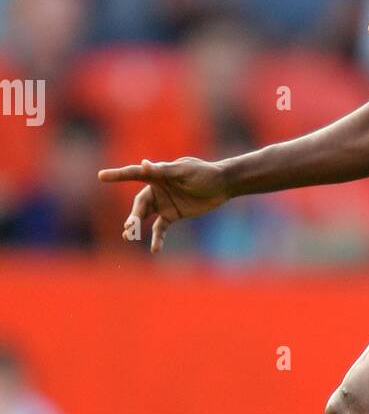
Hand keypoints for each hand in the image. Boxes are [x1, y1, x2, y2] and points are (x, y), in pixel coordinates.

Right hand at [97, 156, 229, 252]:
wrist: (222, 185)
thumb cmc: (203, 173)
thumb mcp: (183, 171)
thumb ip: (163, 170)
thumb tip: (143, 164)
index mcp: (157, 174)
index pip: (133, 174)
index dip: (118, 175)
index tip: (101, 176)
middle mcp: (156, 189)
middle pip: (139, 204)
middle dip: (133, 216)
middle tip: (128, 227)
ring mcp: (163, 203)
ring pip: (144, 217)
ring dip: (136, 226)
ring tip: (128, 236)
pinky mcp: (172, 215)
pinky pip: (160, 228)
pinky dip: (157, 239)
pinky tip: (155, 249)